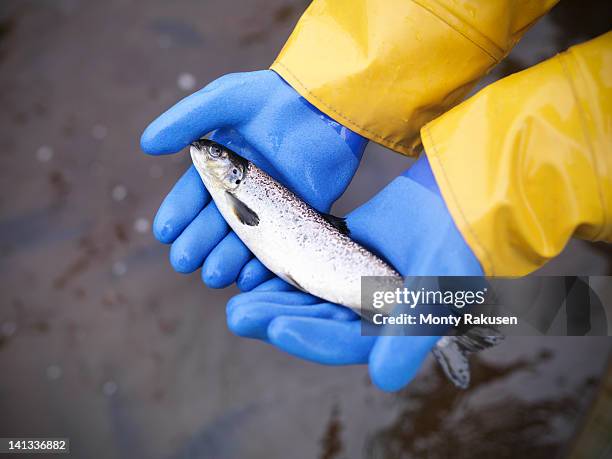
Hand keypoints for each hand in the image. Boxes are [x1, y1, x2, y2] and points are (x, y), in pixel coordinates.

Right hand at [141, 70, 366, 289]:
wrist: (325, 102)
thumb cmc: (273, 96)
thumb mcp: (226, 98)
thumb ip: (187, 119)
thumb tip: (146, 145)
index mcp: (219, 167)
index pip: (192, 196)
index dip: (178, 216)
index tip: (166, 234)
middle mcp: (242, 191)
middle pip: (215, 225)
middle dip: (198, 245)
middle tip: (186, 262)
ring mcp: (271, 206)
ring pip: (244, 241)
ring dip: (227, 260)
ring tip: (215, 276)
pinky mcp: (300, 216)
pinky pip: (281, 246)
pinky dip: (265, 264)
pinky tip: (250, 276)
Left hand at [226, 154, 482, 390]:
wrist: (454, 199)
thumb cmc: (454, 248)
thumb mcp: (436, 292)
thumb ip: (410, 334)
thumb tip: (384, 380)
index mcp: (386, 331)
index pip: (342, 342)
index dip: (310, 338)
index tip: (277, 328)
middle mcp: (364, 314)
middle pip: (313, 321)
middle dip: (276, 318)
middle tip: (238, 314)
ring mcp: (350, 284)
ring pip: (305, 295)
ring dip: (273, 297)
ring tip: (238, 298)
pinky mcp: (340, 254)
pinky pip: (307, 263)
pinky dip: (284, 266)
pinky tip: (256, 264)